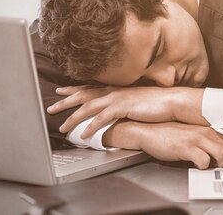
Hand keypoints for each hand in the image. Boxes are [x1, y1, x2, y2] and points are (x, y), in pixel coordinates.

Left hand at [48, 85, 206, 137]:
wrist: (172, 101)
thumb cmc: (158, 102)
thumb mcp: (137, 99)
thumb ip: (125, 102)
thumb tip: (118, 108)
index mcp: (117, 89)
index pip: (91, 88)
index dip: (74, 90)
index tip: (61, 90)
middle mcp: (114, 91)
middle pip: (84, 95)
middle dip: (66, 101)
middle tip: (50, 108)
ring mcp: (117, 99)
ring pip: (88, 107)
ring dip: (73, 118)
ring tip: (62, 127)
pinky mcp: (122, 108)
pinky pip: (102, 118)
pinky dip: (90, 127)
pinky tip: (84, 135)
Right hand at [103, 120, 222, 168]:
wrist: (149, 132)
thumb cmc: (171, 136)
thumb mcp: (194, 135)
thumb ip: (209, 142)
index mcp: (211, 129)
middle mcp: (208, 132)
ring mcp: (198, 139)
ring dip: (220, 165)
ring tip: (210, 166)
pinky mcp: (187, 147)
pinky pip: (204, 161)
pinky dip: (203, 167)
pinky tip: (196, 165)